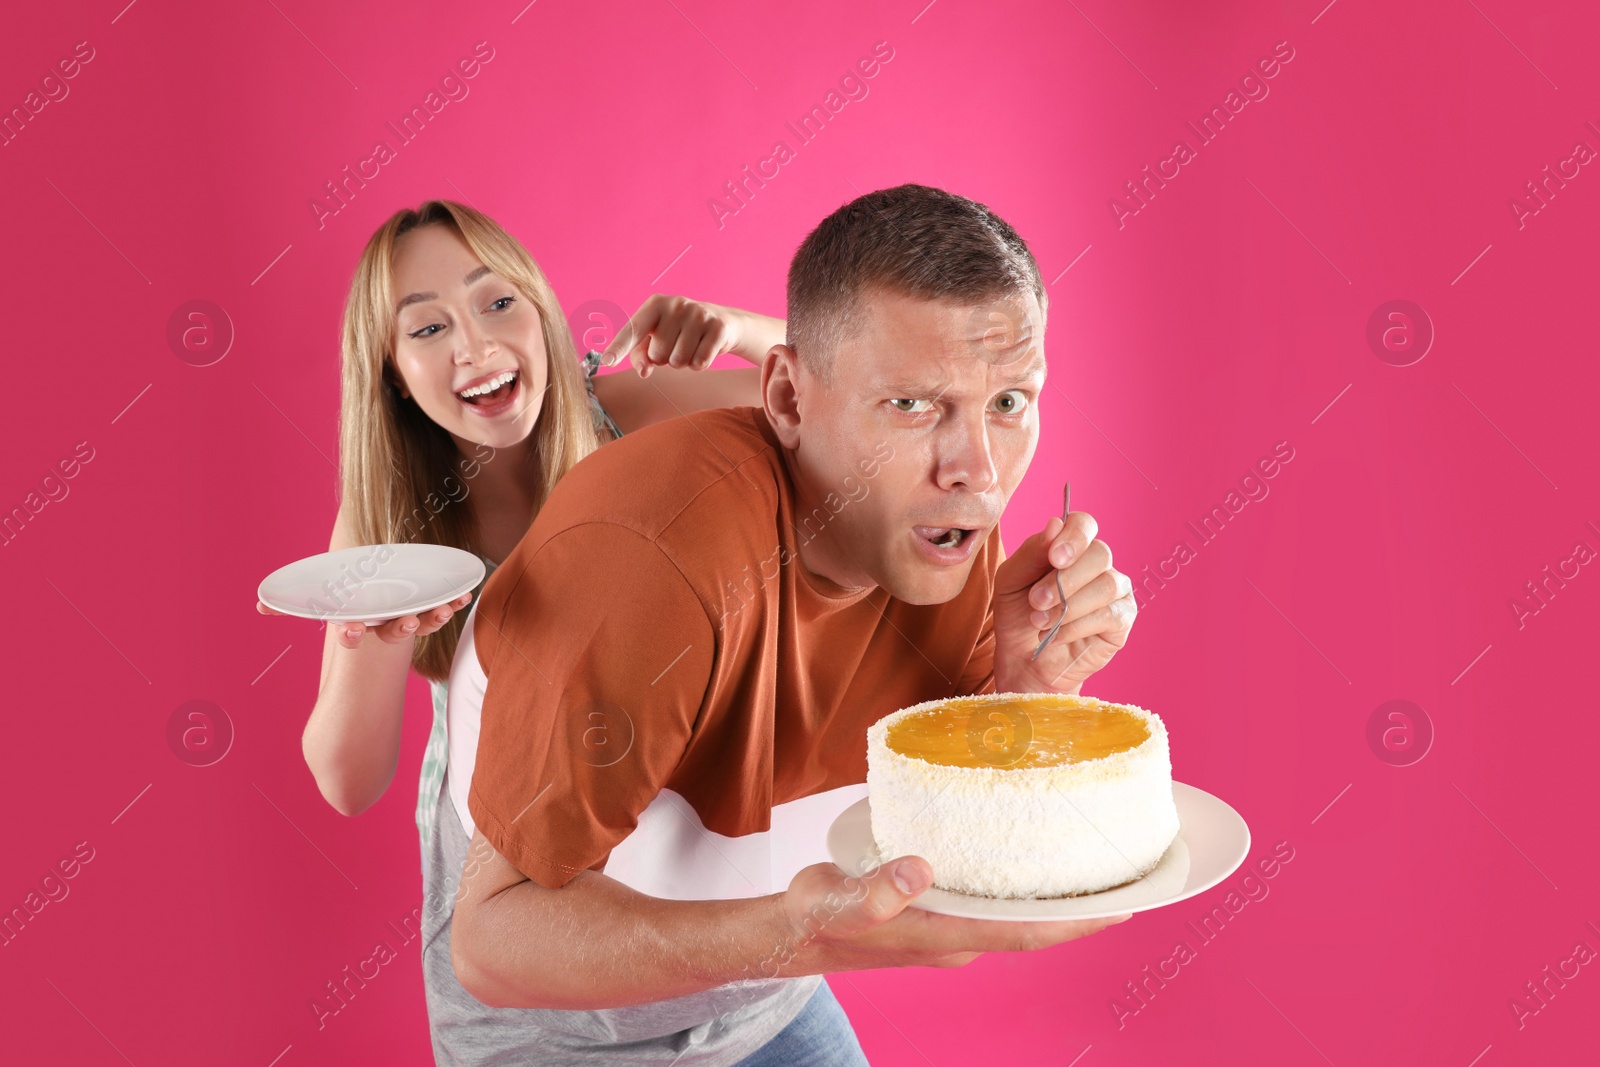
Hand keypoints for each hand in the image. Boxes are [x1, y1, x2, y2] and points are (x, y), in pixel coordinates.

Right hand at [256, 592, 472, 649]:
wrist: (375, 621)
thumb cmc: (346, 608)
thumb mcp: (321, 605)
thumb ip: (290, 606)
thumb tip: (258, 605)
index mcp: (358, 626)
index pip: (353, 633)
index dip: (352, 634)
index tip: (349, 631)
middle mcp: (385, 627)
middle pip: (393, 631)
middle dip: (400, 628)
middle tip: (408, 623)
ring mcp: (409, 620)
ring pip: (423, 622)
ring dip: (433, 618)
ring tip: (442, 610)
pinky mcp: (429, 608)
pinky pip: (442, 607)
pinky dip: (452, 603)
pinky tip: (465, 595)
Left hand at [599, 295, 777, 376]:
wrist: (721, 322)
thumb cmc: (679, 331)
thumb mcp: (656, 337)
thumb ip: (640, 354)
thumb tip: (643, 371)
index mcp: (655, 304)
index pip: (633, 330)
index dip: (619, 347)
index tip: (607, 362)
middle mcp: (676, 305)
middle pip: (657, 354)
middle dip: (664, 359)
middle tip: (676, 345)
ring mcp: (698, 314)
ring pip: (678, 361)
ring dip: (683, 362)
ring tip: (690, 347)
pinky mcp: (717, 328)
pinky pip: (700, 363)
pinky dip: (700, 364)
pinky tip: (704, 349)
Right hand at [775, 856, 1128, 975]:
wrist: (790, 932)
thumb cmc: (816, 918)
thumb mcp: (840, 899)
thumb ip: (878, 889)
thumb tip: (917, 870)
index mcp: (943, 937)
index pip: (1026, 934)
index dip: (1077, 923)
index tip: (1123, 906)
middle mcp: (956, 937)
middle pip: (1034, 928)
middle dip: (1081, 910)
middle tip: (1129, 879)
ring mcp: (947, 928)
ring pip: (1015, 915)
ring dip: (1054, 898)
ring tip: (1091, 864)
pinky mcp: (934, 910)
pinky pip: (991, 901)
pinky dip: (1018, 884)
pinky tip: (1025, 856)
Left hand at [991, 510, 1135, 694]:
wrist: (1022, 659)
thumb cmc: (1017, 614)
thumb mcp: (1011, 580)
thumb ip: (1031, 552)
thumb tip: (1055, 524)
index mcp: (1070, 546)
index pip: (1084, 524)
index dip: (1073, 537)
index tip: (1054, 559)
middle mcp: (1097, 564)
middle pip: (1099, 554)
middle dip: (1064, 580)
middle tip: (1035, 602)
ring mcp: (1114, 591)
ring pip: (1107, 585)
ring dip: (1068, 606)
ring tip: (1040, 623)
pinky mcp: (1121, 620)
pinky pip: (1110, 615)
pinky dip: (1077, 626)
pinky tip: (1056, 636)